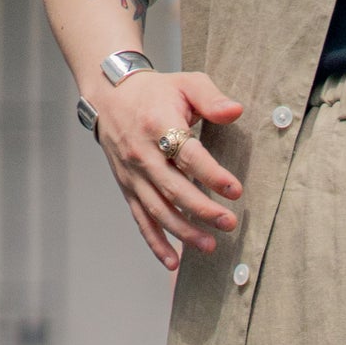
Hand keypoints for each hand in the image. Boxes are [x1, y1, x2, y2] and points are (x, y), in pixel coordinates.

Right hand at [93, 70, 245, 270]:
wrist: (109, 95)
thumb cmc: (155, 91)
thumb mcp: (185, 82)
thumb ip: (211, 97)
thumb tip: (236, 111)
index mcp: (158, 125)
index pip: (188, 155)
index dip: (212, 174)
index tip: (235, 190)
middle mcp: (143, 154)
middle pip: (174, 188)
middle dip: (202, 210)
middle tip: (229, 223)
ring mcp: (133, 174)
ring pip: (158, 209)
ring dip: (183, 232)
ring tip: (209, 246)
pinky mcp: (128, 188)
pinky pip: (141, 220)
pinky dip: (155, 242)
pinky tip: (172, 262)